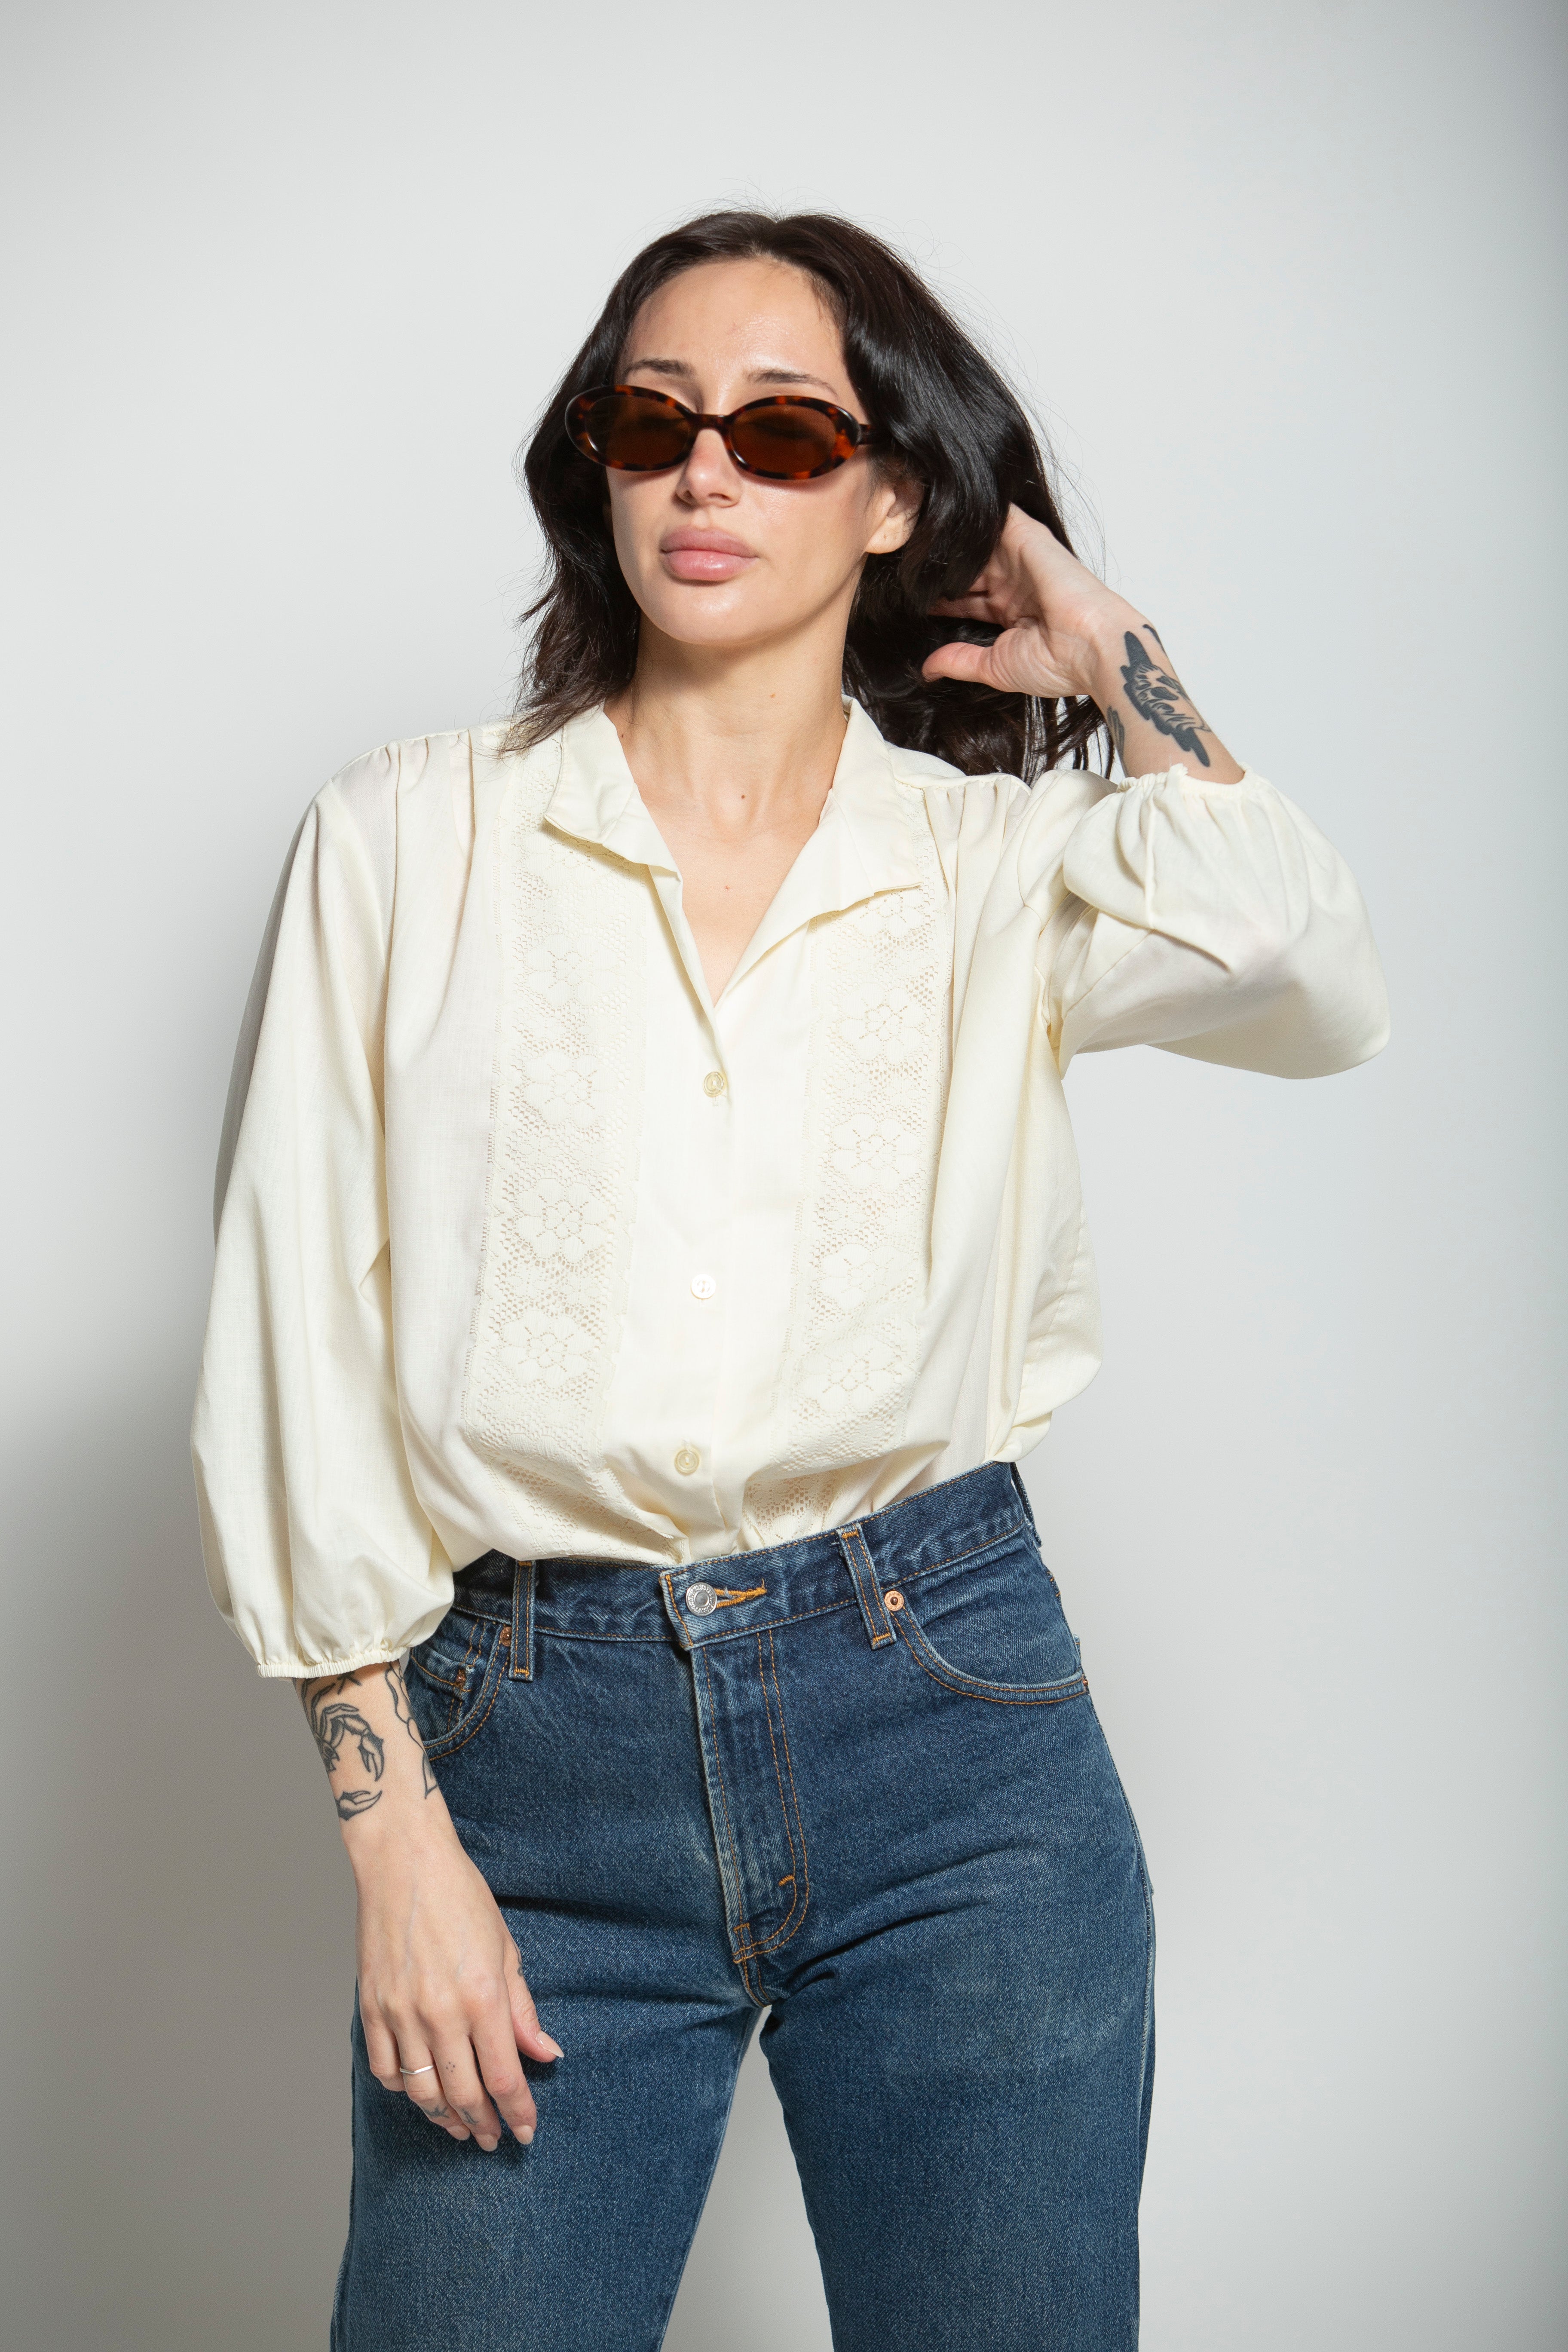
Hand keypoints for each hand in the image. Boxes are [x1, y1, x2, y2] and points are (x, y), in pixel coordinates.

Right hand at [352, 1810, 561, 2150]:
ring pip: (422, 2091)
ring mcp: (401, 2013)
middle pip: (464, 2095)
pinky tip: (420, 2090)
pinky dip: (403, 2089)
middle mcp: (441, 2012)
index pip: (504, 2077)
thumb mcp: (506, 1949)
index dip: (518, 2113)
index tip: (525, 2133)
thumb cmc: (461, 1897)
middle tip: (493, 2139)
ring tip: (460, 2125)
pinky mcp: (371, 2008)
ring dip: (443, 2117)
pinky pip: (385, 2069)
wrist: (404, 1862)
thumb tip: (546, 2054)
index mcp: (482, 1996)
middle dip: (483, 2126)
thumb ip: (523, 2009)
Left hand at [922, 504, 1143, 703]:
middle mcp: (1014, 582)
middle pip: (967, 567)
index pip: (965, 597)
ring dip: (949, 537)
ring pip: (977, 541)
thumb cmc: (1056, 662)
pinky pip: (996, 516)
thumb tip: (927, 669)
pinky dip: (972, 513)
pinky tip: (942, 507)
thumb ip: (959, 660)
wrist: (1089, 646)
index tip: (909, 594)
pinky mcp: (1028, 537)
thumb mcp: (994, 665)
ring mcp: (1020, 558)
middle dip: (938, 566)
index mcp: (1010, 611)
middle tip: (902, 561)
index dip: (939, 595)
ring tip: (914, 531)